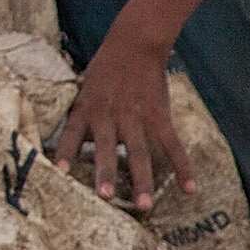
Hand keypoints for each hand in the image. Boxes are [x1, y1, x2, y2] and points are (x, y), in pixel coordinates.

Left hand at [49, 29, 192, 210]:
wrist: (134, 44)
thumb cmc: (104, 71)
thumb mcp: (84, 91)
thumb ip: (81, 119)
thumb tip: (72, 149)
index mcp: (86, 109)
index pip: (71, 133)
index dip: (65, 152)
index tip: (60, 172)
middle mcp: (109, 115)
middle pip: (106, 148)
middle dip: (106, 173)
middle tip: (106, 198)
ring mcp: (136, 116)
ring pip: (140, 152)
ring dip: (143, 179)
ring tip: (145, 205)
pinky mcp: (159, 115)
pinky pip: (171, 144)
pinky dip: (182, 166)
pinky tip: (189, 188)